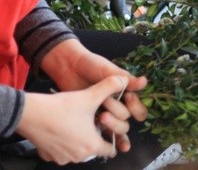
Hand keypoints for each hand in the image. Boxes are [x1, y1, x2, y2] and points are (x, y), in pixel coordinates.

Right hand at [16, 76, 131, 163]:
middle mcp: (78, 156)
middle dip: (95, 137)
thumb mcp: (91, 95)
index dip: (112, 138)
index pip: (110, 149)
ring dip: (79, 140)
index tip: (109, 129)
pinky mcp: (48, 155)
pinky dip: (64, 142)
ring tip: (77, 123)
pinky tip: (62, 128)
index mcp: (92, 146)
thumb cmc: (63, 107)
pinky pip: (61, 151)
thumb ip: (111, 86)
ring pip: (77, 151)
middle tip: (91, 122)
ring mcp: (61, 158)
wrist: (30, 114)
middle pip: (93, 149)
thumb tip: (125, 79)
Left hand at [40, 39, 147, 151]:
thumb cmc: (91, 65)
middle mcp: (118, 104)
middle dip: (117, 113)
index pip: (138, 107)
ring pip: (117, 128)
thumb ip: (126, 80)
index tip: (127, 96)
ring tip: (100, 117)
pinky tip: (114, 147)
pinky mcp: (92, 120)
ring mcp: (105, 113)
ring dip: (112, 125)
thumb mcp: (109, 71)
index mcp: (125, 92)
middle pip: (126, 119)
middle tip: (105, 105)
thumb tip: (144, 82)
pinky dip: (110, 140)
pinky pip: (104, 134)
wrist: (68, 66)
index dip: (135, 105)